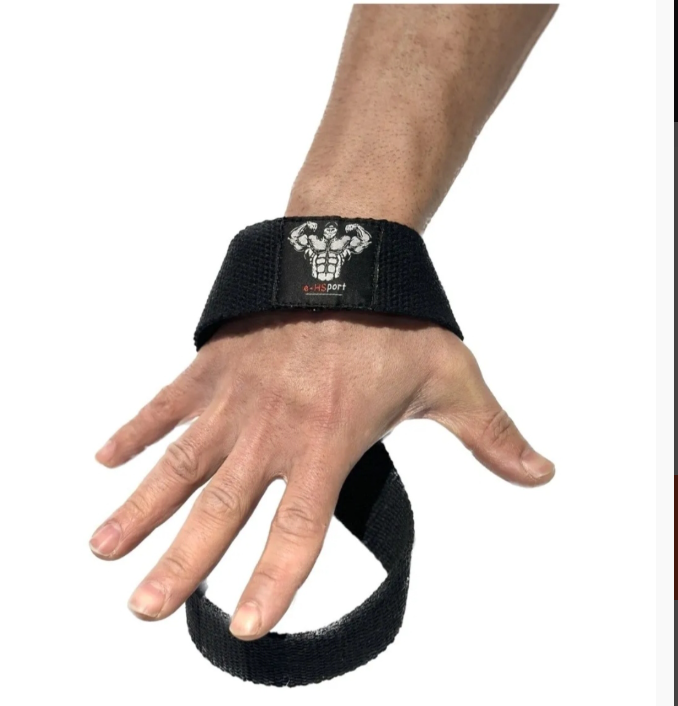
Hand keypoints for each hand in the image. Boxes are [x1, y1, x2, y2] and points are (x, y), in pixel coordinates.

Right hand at [90, 311, 553, 638]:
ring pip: (179, 462)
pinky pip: (165, 403)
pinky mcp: (212, 365)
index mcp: (329, 439)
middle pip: (220, 509)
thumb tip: (542, 472)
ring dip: (139, 508)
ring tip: (102, 550)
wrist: (345, 253)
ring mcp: (236, 396)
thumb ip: (492, 435)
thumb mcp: (451, 379)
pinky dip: (135, 430)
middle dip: (180, 564)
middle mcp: (273, 427)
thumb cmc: (397, 320)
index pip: (299, 526)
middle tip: (143, 609)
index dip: (271, 580)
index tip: (242, 625)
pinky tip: (103, 459)